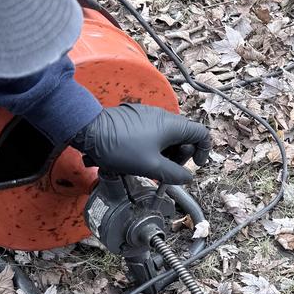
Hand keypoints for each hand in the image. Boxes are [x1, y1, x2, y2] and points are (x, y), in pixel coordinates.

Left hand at [72, 103, 210, 183]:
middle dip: (181, 156)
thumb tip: (187, 177)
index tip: (196, 165)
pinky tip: (139, 158)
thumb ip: (175, 174)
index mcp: (172, 125)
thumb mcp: (152, 167)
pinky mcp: (135, 118)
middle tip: (168, 170)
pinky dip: (154, 147)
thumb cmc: (120, 147)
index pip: (201, 134)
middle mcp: (163, 116)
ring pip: (168, 136)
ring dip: (166, 153)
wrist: (89, 130)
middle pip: (185, 136)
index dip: (204, 151)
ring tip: (151, 167)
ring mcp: (148, 115)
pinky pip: (153, 132)